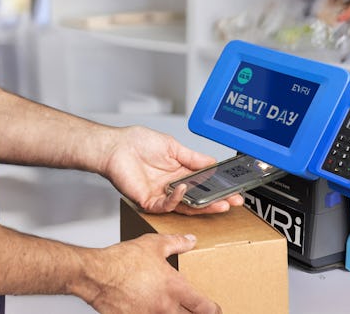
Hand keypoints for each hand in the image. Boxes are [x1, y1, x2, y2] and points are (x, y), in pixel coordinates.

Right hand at [83, 234, 221, 313]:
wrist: (97, 275)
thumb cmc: (122, 261)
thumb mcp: (153, 244)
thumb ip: (176, 243)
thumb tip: (190, 240)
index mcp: (175, 289)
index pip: (205, 308)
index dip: (213, 310)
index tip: (214, 308)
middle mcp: (166, 307)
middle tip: (194, 310)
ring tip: (171, 308)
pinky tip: (148, 308)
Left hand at [101, 126, 243, 214]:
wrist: (116, 146)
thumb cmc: (137, 143)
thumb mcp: (173, 146)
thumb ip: (193, 158)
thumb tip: (213, 162)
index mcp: (178, 173)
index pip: (203, 184)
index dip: (218, 188)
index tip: (233, 189)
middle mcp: (171, 186)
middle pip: (198, 199)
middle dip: (217, 201)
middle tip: (233, 202)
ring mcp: (161, 195)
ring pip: (186, 206)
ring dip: (204, 206)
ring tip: (219, 203)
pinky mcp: (149, 201)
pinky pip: (166, 205)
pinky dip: (177, 199)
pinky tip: (185, 190)